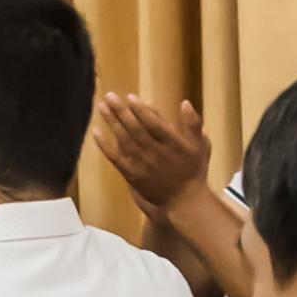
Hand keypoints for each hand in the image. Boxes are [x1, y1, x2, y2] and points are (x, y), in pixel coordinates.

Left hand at [90, 91, 210, 223]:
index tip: (130, 97)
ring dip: (111, 123)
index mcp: (173, 144)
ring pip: (124, 141)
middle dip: (122, 111)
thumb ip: (193, 124)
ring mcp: (143, 165)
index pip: (154, 124)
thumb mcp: (201, 145)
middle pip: (136, 129)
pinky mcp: (132, 175)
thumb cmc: (193, 169)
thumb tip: (184, 102)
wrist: (184, 200)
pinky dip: (105, 145)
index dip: (141, 110)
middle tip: (110, 96)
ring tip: (102, 106)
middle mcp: (157, 154)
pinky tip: (95, 131)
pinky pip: (116, 158)